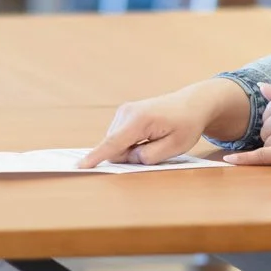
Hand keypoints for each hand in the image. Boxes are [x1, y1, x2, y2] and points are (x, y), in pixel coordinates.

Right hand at [79, 79, 246, 167]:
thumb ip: (149, 156)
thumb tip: (129, 157)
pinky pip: (118, 137)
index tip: (80, 166)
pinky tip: (147, 135)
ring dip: (131, 149)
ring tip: (154, 139)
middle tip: (156, 148)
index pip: (113, 143)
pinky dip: (130, 143)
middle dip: (129, 156)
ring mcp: (123, 111)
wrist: (191, 105)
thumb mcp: (175, 147)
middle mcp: (127, 112)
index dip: (96, 157)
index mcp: (140, 120)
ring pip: (115, 143)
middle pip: (114, 147)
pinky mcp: (123, 114)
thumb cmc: (186, 126)